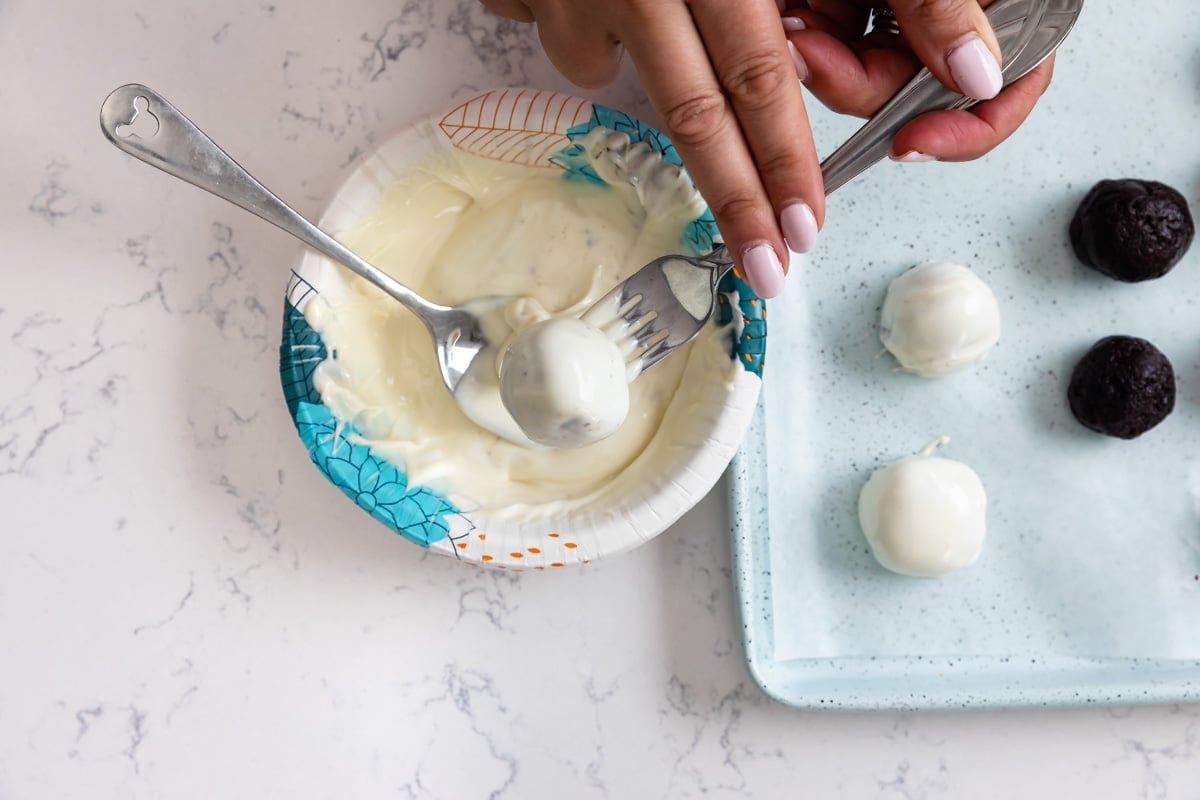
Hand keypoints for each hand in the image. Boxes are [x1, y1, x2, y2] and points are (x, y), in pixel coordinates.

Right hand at [480, 0, 823, 298]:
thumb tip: (969, 63)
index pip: (758, 75)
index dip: (783, 159)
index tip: (804, 225)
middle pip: (692, 111)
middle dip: (733, 196)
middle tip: (762, 265)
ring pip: (610, 69)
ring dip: (633, 65)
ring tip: (636, 18)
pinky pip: (572, 37)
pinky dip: (591, 31)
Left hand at [785, 0, 1053, 161]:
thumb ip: (946, 8)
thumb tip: (978, 76)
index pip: (1020, 78)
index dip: (971, 127)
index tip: (910, 143)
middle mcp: (956, 12)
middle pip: (928, 91)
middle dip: (865, 88)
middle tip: (816, 56)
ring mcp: (906, 13)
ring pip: (875, 79)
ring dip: (829, 66)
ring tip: (798, 28)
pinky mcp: (857, 8)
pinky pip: (840, 50)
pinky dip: (814, 46)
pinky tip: (797, 23)